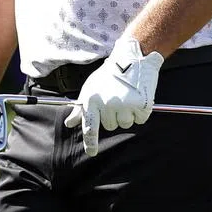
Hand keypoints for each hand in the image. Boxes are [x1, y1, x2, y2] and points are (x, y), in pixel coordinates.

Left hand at [64, 35, 163, 156]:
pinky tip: (138, 97)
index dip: (90, 143)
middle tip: (117, 99)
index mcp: (92, 101)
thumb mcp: (90, 88)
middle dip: (114, 116)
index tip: (92, 152)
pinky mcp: (140, 105)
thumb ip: (80, 108)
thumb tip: (70, 122)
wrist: (132, 58)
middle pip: (110, 126)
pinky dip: (141, 112)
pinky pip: (140, 119)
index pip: (90, 127)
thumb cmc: (109, 74)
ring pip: (126, 123)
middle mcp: (107, 105)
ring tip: (128, 96)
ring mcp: (124, 105)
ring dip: (128, 114)